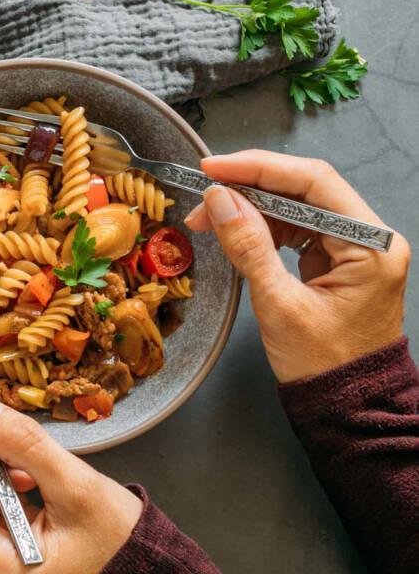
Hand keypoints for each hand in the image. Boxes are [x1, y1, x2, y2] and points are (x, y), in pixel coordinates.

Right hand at [185, 150, 409, 382]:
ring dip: (251, 208)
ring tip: (208, 218)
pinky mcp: (339, 261)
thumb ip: (249, 246)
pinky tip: (234, 230)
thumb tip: (220, 201)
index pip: (313, 182)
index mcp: (370, 245)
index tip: (215, 168)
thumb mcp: (278, 303)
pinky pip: (298, 230)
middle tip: (203, 193)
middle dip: (250, 188)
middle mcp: (370, 238)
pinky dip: (263, 227)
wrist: (347, 405)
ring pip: (298, 207)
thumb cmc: (323, 364)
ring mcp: (355, 249)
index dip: (259, 168)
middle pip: (305, 190)